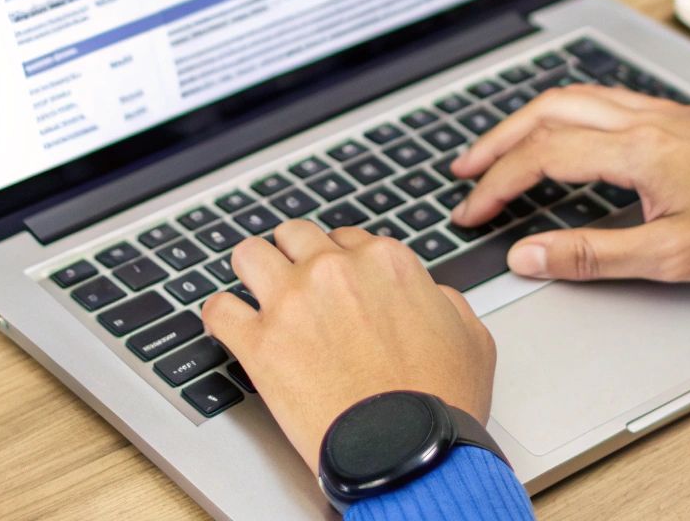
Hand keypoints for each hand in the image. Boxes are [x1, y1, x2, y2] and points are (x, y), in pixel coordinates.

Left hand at [201, 221, 494, 470]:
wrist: (410, 453)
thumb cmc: (441, 403)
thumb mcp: (472, 337)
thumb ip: (443, 300)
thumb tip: (426, 293)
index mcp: (386, 262)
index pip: (348, 238)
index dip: (341, 261)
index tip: (336, 283)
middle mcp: (334, 270)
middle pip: (295, 235)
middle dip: (294, 256)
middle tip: (296, 284)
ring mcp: (292, 302)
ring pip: (249, 254)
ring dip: (252, 271)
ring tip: (254, 291)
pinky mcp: (260, 343)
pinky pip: (218, 310)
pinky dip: (220, 317)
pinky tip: (229, 326)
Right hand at [449, 86, 689, 282]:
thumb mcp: (673, 257)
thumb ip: (594, 255)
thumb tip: (531, 256)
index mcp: (637, 150)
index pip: (542, 157)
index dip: (497, 184)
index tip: (471, 211)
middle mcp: (642, 119)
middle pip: (545, 112)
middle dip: (496, 141)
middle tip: (463, 170)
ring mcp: (659, 111)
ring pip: (572, 97)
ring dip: (524, 120)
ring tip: (497, 148)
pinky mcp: (674, 114)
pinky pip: (601, 97)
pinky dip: (561, 112)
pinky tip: (561, 132)